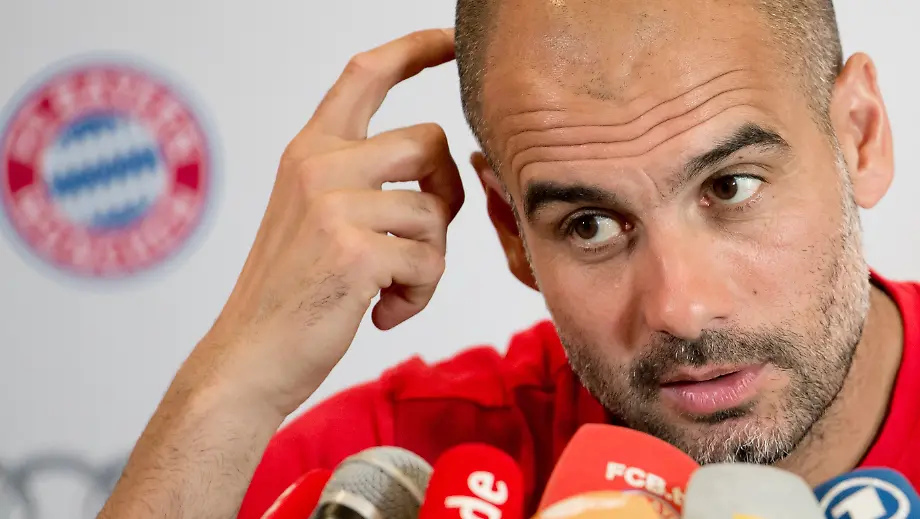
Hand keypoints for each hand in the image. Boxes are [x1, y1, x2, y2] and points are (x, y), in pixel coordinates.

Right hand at [193, 29, 463, 415]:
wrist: (249, 357)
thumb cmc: (290, 292)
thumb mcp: (313, 216)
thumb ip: (361, 181)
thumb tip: (436, 175)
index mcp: (308, 152)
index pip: (365, 75)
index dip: (414, 50)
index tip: (448, 42)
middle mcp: (319, 166)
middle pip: (430, 141)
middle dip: (445, 192)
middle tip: (424, 237)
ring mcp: (334, 207)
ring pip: (435, 212)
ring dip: (428, 261)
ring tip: (391, 288)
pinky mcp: (354, 252)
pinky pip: (429, 263)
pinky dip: (419, 295)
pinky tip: (383, 312)